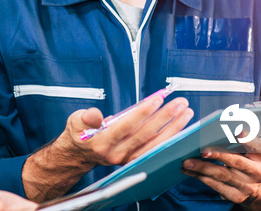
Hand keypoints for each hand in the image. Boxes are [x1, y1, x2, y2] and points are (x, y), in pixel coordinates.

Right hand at [22, 95, 192, 201]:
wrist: (80, 154)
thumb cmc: (80, 134)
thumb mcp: (76, 121)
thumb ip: (86, 117)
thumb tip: (96, 115)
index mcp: (102, 142)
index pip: (126, 127)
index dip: (142, 113)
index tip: (157, 100)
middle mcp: (117, 153)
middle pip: (145, 135)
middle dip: (164, 118)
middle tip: (179, 104)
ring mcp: (128, 159)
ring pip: (155, 144)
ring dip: (172, 128)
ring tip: (185, 113)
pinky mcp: (135, 159)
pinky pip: (155, 149)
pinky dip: (169, 139)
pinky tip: (180, 128)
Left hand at [181, 137, 260, 209]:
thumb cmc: (251, 160)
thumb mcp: (254, 148)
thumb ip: (242, 138)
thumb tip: (221, 127)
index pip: (256, 145)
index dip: (247, 139)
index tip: (237, 132)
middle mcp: (258, 172)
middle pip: (236, 162)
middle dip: (217, 155)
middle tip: (202, 150)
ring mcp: (248, 187)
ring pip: (222, 175)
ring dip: (202, 168)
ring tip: (187, 162)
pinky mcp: (236, 196)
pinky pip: (216, 186)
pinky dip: (201, 177)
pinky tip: (189, 171)